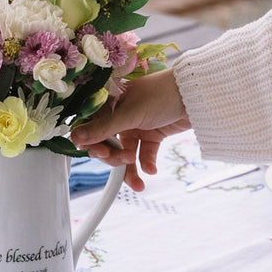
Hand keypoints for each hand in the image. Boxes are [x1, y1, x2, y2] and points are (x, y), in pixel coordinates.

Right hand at [71, 69, 190, 190]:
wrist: (196, 96)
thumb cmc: (162, 94)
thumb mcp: (130, 113)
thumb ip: (103, 128)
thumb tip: (76, 138)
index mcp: (110, 104)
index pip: (91, 128)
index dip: (93, 144)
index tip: (101, 153)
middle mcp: (119, 115)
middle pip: (106, 145)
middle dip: (114, 157)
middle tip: (126, 159)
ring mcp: (135, 126)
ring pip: (124, 153)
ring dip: (129, 168)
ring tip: (139, 178)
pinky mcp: (151, 135)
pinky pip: (143, 155)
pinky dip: (146, 164)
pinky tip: (151, 171)